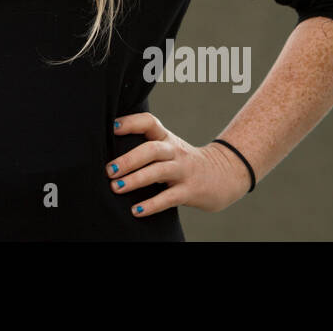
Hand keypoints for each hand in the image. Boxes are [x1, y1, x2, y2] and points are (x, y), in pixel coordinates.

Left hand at [104, 111, 251, 216]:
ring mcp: (183, 171)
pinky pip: (169, 198)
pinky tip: (136, 211)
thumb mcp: (168, 148)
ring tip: (116, 187)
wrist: (224, 175)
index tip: (112, 127)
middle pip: (151, 149)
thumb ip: (146, 147)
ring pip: (159, 172)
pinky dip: (152, 205)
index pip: (149, 122)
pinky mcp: (190, 191)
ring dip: (135, 180)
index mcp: (166, 138)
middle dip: (128, 159)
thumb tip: (108, 153)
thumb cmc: (184, 162)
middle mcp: (174, 151)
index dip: (131, 122)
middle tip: (108, 170)